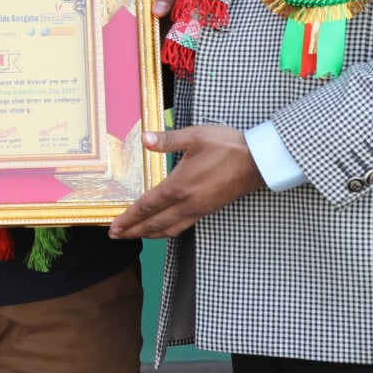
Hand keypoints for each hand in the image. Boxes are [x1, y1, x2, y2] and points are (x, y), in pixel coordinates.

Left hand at [108, 125, 263, 239]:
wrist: (259, 161)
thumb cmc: (227, 146)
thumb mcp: (195, 136)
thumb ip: (167, 140)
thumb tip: (144, 139)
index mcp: (179, 186)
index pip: (147, 207)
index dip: (128, 218)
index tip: (113, 227)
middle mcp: (187, 203)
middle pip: (154, 224)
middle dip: (133, 231)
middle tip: (116, 235)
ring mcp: (199, 209)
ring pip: (169, 229)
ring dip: (149, 234)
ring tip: (134, 234)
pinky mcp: (208, 209)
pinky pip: (182, 226)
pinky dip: (167, 230)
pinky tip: (162, 227)